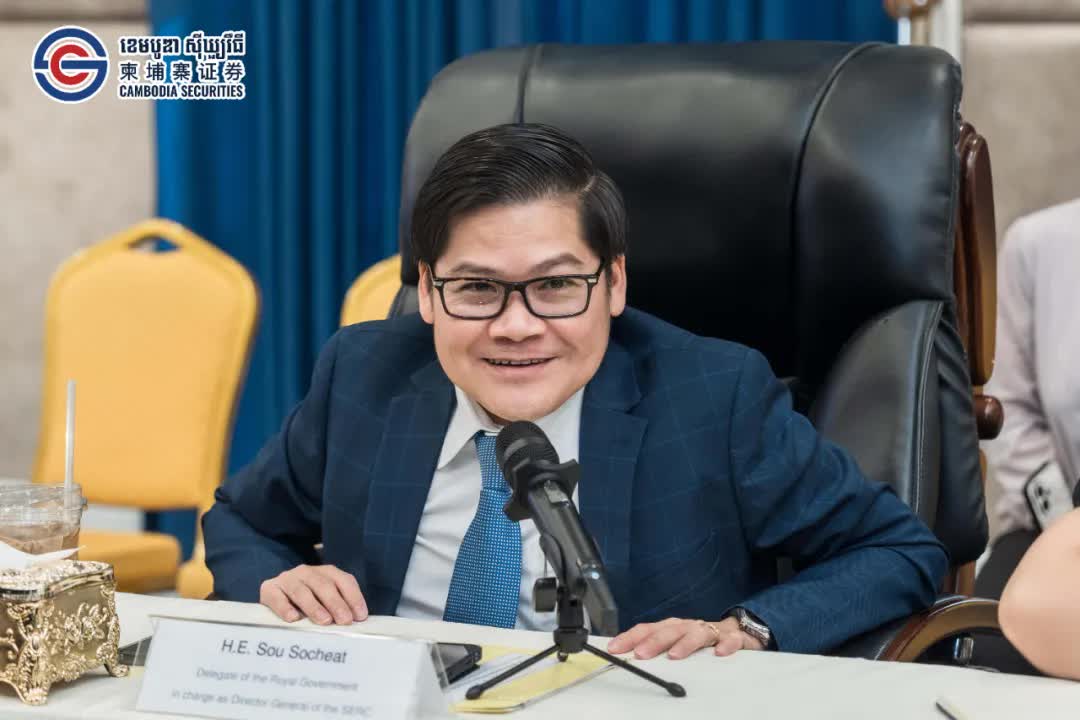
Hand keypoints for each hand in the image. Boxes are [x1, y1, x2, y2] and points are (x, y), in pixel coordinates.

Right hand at [260, 564, 367, 625]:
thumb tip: (356, 623)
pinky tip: (293, 619)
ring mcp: (287, 579)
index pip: (344, 580)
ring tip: (324, 621)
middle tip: (344, 620)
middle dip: (336, 603)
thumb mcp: (324, 602)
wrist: (272, 596)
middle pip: (324, 585)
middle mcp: (307, 572)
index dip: (354, 597)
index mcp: (325, 572)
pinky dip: (285, 608)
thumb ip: (339, 608)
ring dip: (314, 606)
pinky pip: (277, 597)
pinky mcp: (269, 589)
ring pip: (301, 590)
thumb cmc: (305, 604)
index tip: (360, 616)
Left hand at [607, 617, 763, 659]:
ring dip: (685, 643)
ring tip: (675, 655)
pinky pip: (731, 640)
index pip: (648, 629)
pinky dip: (725, 645)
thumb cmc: (700, 638)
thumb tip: (628, 658)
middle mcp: (689, 626)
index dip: (630, 637)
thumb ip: (656, 649)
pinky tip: (719, 653)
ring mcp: (710, 630)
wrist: (737, 631)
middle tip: (641, 654)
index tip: (614, 648)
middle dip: (654, 641)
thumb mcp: (676, 642)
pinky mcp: (733, 638)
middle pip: (670, 630)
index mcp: (673, 627)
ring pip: (697, 633)